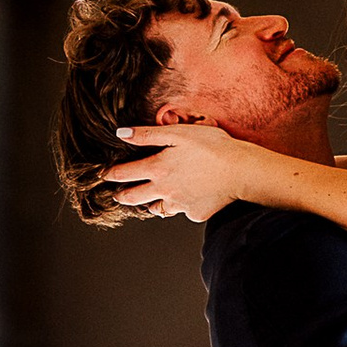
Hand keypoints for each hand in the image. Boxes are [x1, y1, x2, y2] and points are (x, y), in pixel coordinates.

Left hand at [103, 120, 258, 224]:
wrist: (242, 171)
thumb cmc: (213, 147)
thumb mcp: (178, 132)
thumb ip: (147, 135)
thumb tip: (121, 133)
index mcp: (157, 168)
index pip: (123, 173)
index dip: (110, 174)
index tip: (104, 175)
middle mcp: (164, 190)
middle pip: (133, 198)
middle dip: (122, 196)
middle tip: (117, 195)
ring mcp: (179, 205)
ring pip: (157, 208)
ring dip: (150, 203)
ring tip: (150, 199)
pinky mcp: (195, 214)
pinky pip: (183, 211)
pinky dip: (182, 205)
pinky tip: (189, 196)